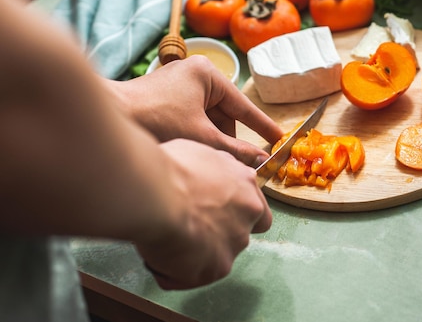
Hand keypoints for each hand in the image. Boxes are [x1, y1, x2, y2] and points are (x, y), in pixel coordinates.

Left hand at [107, 55, 283, 165]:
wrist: (107, 117)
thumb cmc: (154, 120)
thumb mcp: (202, 137)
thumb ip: (235, 150)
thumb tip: (261, 161)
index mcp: (207, 75)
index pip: (242, 105)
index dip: (261, 125)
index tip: (278, 138)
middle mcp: (194, 75)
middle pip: (224, 115)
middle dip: (226, 140)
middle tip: (232, 163)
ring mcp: (178, 86)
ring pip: (207, 120)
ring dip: (209, 140)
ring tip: (204, 159)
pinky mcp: (165, 99)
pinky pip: (191, 120)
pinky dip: (194, 137)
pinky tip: (190, 153)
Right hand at [135, 138, 271, 289]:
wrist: (158, 193)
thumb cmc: (171, 168)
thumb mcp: (199, 152)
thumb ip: (212, 170)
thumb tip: (204, 174)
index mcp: (246, 183)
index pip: (256, 206)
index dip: (236, 213)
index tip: (215, 213)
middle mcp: (249, 213)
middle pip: (240, 233)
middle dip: (217, 236)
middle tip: (189, 230)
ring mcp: (235, 242)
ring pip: (216, 257)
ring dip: (195, 254)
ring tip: (165, 241)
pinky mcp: (218, 268)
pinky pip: (191, 276)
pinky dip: (173, 271)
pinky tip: (157, 254)